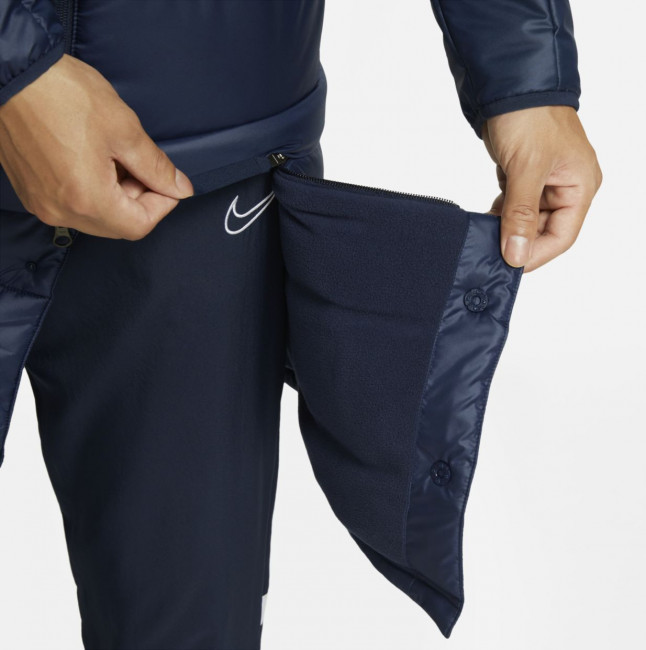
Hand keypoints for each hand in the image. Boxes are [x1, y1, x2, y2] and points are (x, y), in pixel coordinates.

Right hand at [0, 53, 193, 239]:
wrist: (11, 73)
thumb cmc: (61, 94)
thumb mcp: (124, 130)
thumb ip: (156, 167)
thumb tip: (179, 187)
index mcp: (86, 200)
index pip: (139, 226)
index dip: (161, 205)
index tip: (168, 184)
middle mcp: (60, 210)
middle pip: (118, 226)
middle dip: (139, 200)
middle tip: (142, 167)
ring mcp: (42, 203)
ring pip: (96, 218)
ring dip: (117, 196)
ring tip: (116, 158)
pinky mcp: (32, 192)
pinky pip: (73, 206)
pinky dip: (93, 192)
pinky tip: (95, 161)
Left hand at [481, 105, 601, 272]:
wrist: (509, 83)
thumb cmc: (529, 117)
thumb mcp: (525, 169)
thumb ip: (520, 215)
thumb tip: (516, 254)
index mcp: (580, 186)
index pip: (562, 236)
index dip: (536, 254)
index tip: (509, 265)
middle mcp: (567, 187)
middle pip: (543, 231)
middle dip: (517, 242)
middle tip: (489, 253)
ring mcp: (545, 183)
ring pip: (526, 221)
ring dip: (506, 230)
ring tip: (484, 238)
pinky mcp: (524, 177)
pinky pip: (514, 207)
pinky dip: (499, 215)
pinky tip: (484, 220)